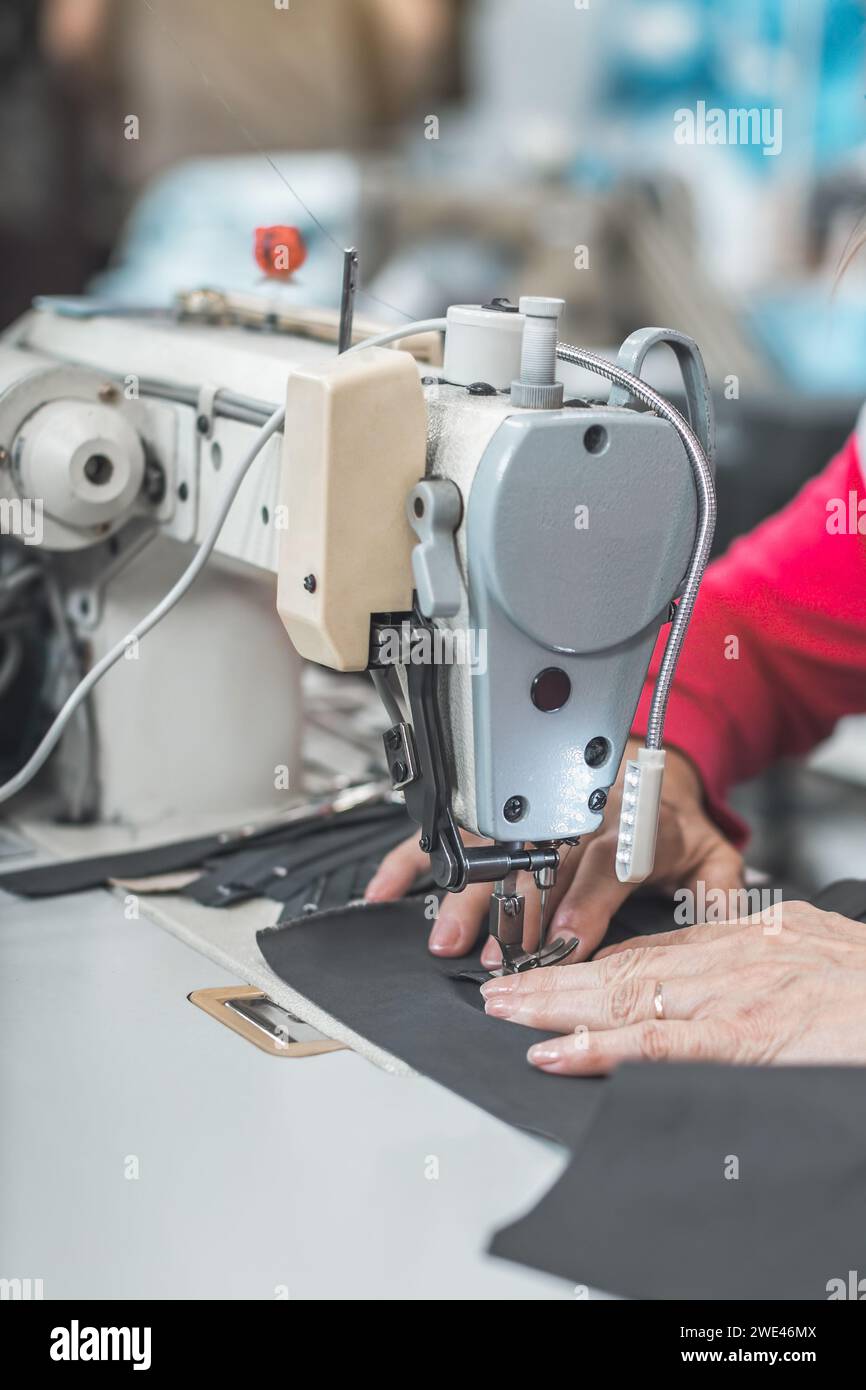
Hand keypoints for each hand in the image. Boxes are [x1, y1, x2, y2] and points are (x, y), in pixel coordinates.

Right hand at [364, 739, 742, 963]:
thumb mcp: (714, 853)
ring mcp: (533, 810)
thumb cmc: (671, 825)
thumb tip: (723, 927)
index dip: (586, 901)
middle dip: (512, 908)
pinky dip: (415, 859)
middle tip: (489, 954)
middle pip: (539, 857)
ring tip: (446, 936)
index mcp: (632, 822)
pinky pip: (454, 832)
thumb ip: (720, 892)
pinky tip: (388, 888)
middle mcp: (575, 811)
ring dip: (466, 892)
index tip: (565, 941)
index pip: (607, 860)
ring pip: (492, 847)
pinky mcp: (501, 813)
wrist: (646, 769)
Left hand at [479, 901, 865, 1073]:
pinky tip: (557, 1050)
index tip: (554, 968)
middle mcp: (734, 953)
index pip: (657, 947)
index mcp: (750, 934)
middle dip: (558, 977)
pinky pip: (658, 1042)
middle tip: (503, 987)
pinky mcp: (749, 1034)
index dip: (597, 960)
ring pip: (627, 994)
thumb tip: (738, 983)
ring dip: (558, 1004)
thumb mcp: (818, 952)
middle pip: (627, 963)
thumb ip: (768, 962)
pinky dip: (600, 1046)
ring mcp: (738, 992)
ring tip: (507, 1011)